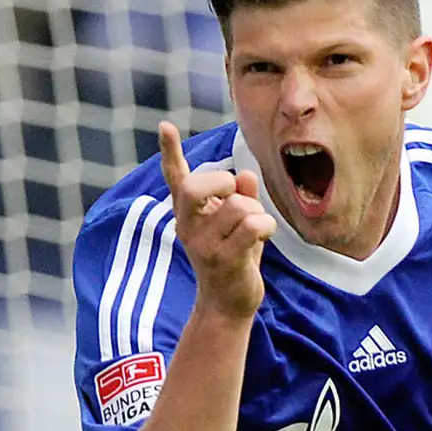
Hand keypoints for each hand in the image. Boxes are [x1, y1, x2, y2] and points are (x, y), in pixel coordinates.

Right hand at [159, 121, 275, 318]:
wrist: (227, 305)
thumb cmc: (232, 258)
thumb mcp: (234, 223)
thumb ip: (239, 195)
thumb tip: (245, 174)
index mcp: (188, 214)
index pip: (175, 178)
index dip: (169, 151)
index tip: (165, 125)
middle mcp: (188, 226)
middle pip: (195, 187)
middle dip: (223, 183)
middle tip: (235, 197)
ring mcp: (203, 244)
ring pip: (239, 205)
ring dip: (257, 212)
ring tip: (255, 228)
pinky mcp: (223, 260)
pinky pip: (254, 225)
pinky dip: (267, 226)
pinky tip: (263, 239)